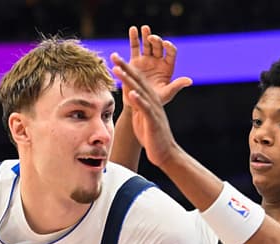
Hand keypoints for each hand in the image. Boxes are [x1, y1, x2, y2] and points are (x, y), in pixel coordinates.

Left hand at [110, 52, 180, 167]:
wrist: (165, 153)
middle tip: (114, 55)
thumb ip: (137, 105)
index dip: (125, 68)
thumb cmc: (151, 136)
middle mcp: (152, 100)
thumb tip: (131, 96)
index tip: (114, 57)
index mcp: (148, 99)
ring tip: (118, 69)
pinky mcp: (153, 120)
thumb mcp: (142, 117)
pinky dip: (139, 100)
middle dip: (125, 67)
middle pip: (137, 80)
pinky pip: (146, 108)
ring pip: (140, 91)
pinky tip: (132, 93)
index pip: (136, 80)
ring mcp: (153, 110)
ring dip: (129, 79)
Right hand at [124, 25, 191, 106]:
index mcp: (168, 67)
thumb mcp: (167, 94)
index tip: (166, 44)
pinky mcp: (135, 61)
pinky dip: (134, 38)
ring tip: (144, 28)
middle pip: (158, 46)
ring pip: (147, 44)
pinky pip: (135, 48)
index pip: (171, 53)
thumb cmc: (155, 101)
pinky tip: (133, 30)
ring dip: (145, 35)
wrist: (138, 104)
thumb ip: (177, 86)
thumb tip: (190, 81)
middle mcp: (158, 61)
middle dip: (156, 40)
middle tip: (151, 37)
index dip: (169, 47)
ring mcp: (146, 60)